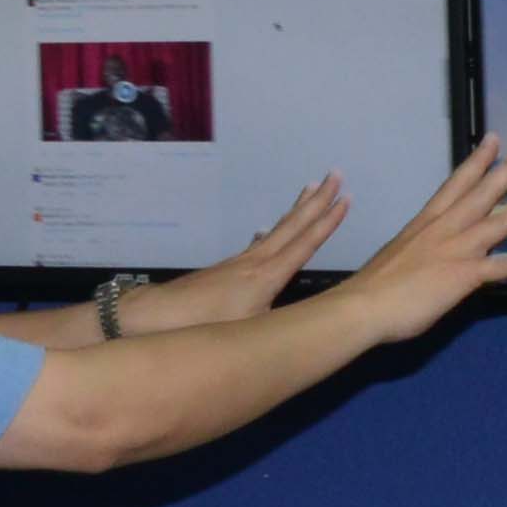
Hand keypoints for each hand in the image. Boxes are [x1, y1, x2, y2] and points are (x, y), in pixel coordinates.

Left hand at [141, 177, 351, 325]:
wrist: (160, 313)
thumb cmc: (207, 325)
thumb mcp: (253, 331)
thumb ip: (280, 323)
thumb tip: (305, 321)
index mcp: (268, 275)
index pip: (305, 243)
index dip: (327, 222)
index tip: (345, 199)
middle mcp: (257, 261)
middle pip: (293, 225)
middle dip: (316, 201)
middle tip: (334, 175)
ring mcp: (240, 261)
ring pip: (276, 229)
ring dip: (296, 210)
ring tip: (310, 190)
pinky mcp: (227, 268)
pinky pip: (259, 243)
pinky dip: (272, 232)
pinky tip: (267, 231)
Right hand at [352, 135, 506, 336]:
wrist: (363, 306)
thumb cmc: (374, 288)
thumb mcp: (399, 257)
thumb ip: (421, 253)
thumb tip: (431, 259)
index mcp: (427, 223)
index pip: (457, 183)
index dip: (477, 161)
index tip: (493, 140)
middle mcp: (446, 228)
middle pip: (485, 190)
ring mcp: (458, 249)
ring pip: (503, 219)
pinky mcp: (466, 274)